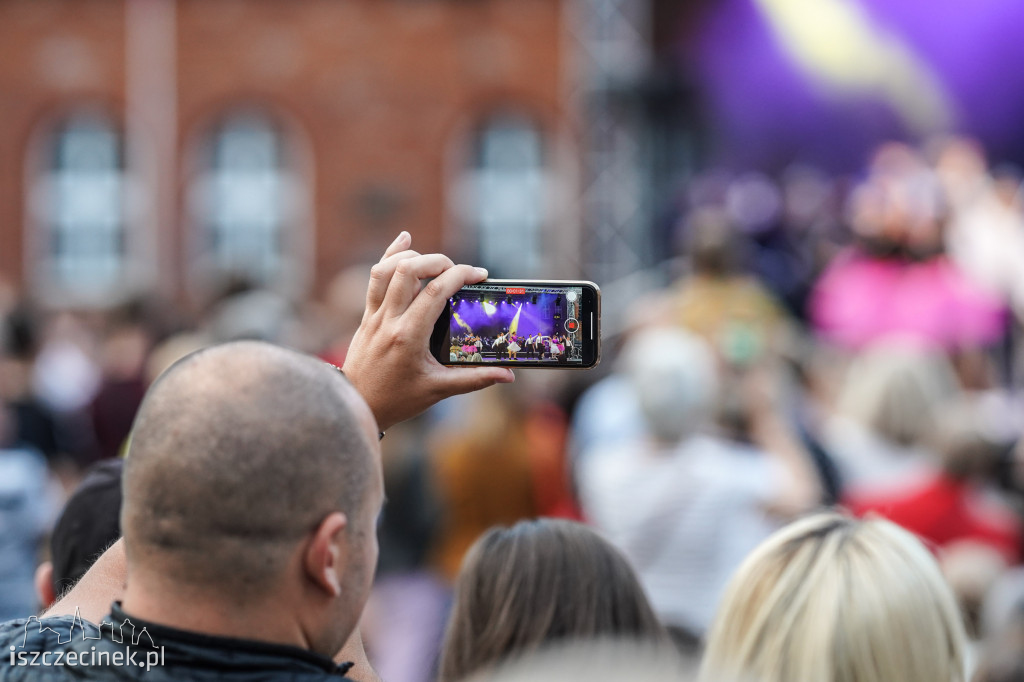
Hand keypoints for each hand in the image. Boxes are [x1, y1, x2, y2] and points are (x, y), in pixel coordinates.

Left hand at [342, 232, 513, 430]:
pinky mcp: (367, 316)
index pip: (436, 291)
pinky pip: (375, 278)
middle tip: (458, 271)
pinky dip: (389, 255)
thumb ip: (475, 379)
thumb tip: (508, 375)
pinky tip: (405, 239)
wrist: (357, 406)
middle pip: (410, 270)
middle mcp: (388, 320)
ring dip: (413, 257)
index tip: (480, 275)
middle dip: (439, 260)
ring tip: (436, 263)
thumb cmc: (397, 400)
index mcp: (408, 336)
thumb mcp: (438, 390)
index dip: (461, 275)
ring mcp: (374, 315)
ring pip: (387, 269)